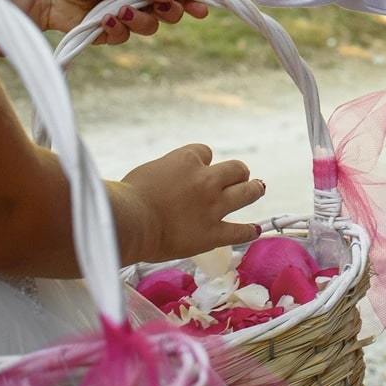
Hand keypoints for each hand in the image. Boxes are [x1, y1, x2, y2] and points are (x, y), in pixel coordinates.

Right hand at [116, 143, 265, 262]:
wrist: (130, 222)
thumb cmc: (128, 197)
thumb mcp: (148, 171)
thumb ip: (165, 173)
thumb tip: (167, 180)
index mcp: (187, 160)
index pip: (205, 152)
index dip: (202, 161)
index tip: (196, 170)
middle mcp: (206, 180)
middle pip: (235, 168)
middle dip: (237, 172)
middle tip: (238, 177)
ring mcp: (213, 206)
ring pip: (247, 192)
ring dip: (254, 189)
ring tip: (258, 188)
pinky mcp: (213, 233)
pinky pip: (240, 231)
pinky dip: (249, 231)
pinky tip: (255, 230)